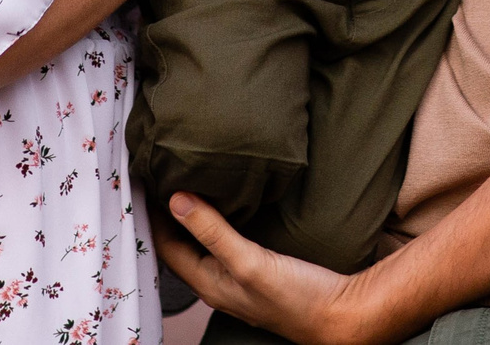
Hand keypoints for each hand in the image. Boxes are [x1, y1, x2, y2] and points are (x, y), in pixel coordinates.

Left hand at [161, 193, 389, 344]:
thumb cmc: (297, 297)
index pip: (165, 246)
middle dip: (168, 213)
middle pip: (181, 244)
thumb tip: (176, 199)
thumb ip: (213, 232)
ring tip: (188, 181)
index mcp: (208, 284)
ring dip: (193, 215)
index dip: (153, 214)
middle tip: (163, 174)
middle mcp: (218, 282)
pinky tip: (227, 203)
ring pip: (203, 242)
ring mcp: (238, 276)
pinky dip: (217, 220)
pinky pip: (226, 241)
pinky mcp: (259, 269)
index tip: (147, 180)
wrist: (342, 314)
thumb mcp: (250, 262)